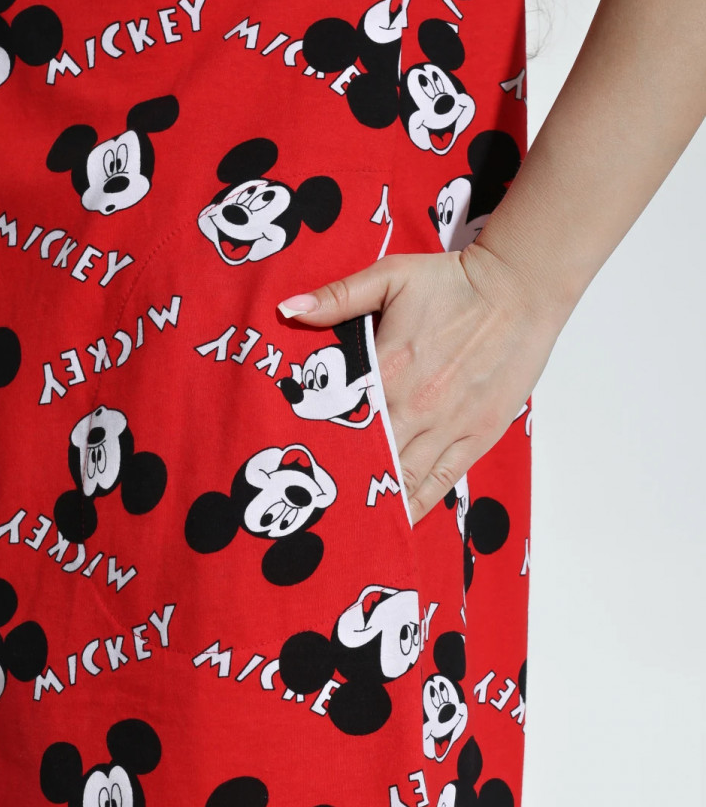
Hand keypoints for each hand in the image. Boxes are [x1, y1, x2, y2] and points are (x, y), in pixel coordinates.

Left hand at [276, 244, 565, 524]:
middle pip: (369, 458)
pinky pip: (441, 482)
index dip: (318, 448)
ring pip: (403, 479)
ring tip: (348, 529)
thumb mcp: (389, 277)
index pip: (341, 421)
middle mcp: (414, 406)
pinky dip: (417, 505)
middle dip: (343, 483)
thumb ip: (337, 297)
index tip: (297, 469)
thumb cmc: (452, 283)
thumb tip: (287, 311)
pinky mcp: (477, 437)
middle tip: (316, 513)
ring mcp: (448, 426)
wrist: (518, 290)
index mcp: (386, 369)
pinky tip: (397, 523)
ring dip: (376, 503)